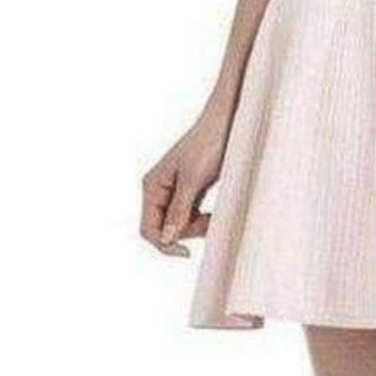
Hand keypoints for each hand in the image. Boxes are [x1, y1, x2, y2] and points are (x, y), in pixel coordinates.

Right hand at [140, 107, 228, 255]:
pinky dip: (203, 220)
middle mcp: (160, 191)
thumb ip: (179, 210)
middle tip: (210, 222)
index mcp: (153, 186)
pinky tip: (215, 215)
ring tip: (215, 216)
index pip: (148, 229)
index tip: (187, 252)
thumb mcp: (193, 180)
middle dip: (187, 232)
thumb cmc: (208, 144)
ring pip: (181, 225)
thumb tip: (166, 238)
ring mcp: (175, 193)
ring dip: (198, 226)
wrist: (226, 123)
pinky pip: (192, 216)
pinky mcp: (191, 192)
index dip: (164, 245)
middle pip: (166, 229)